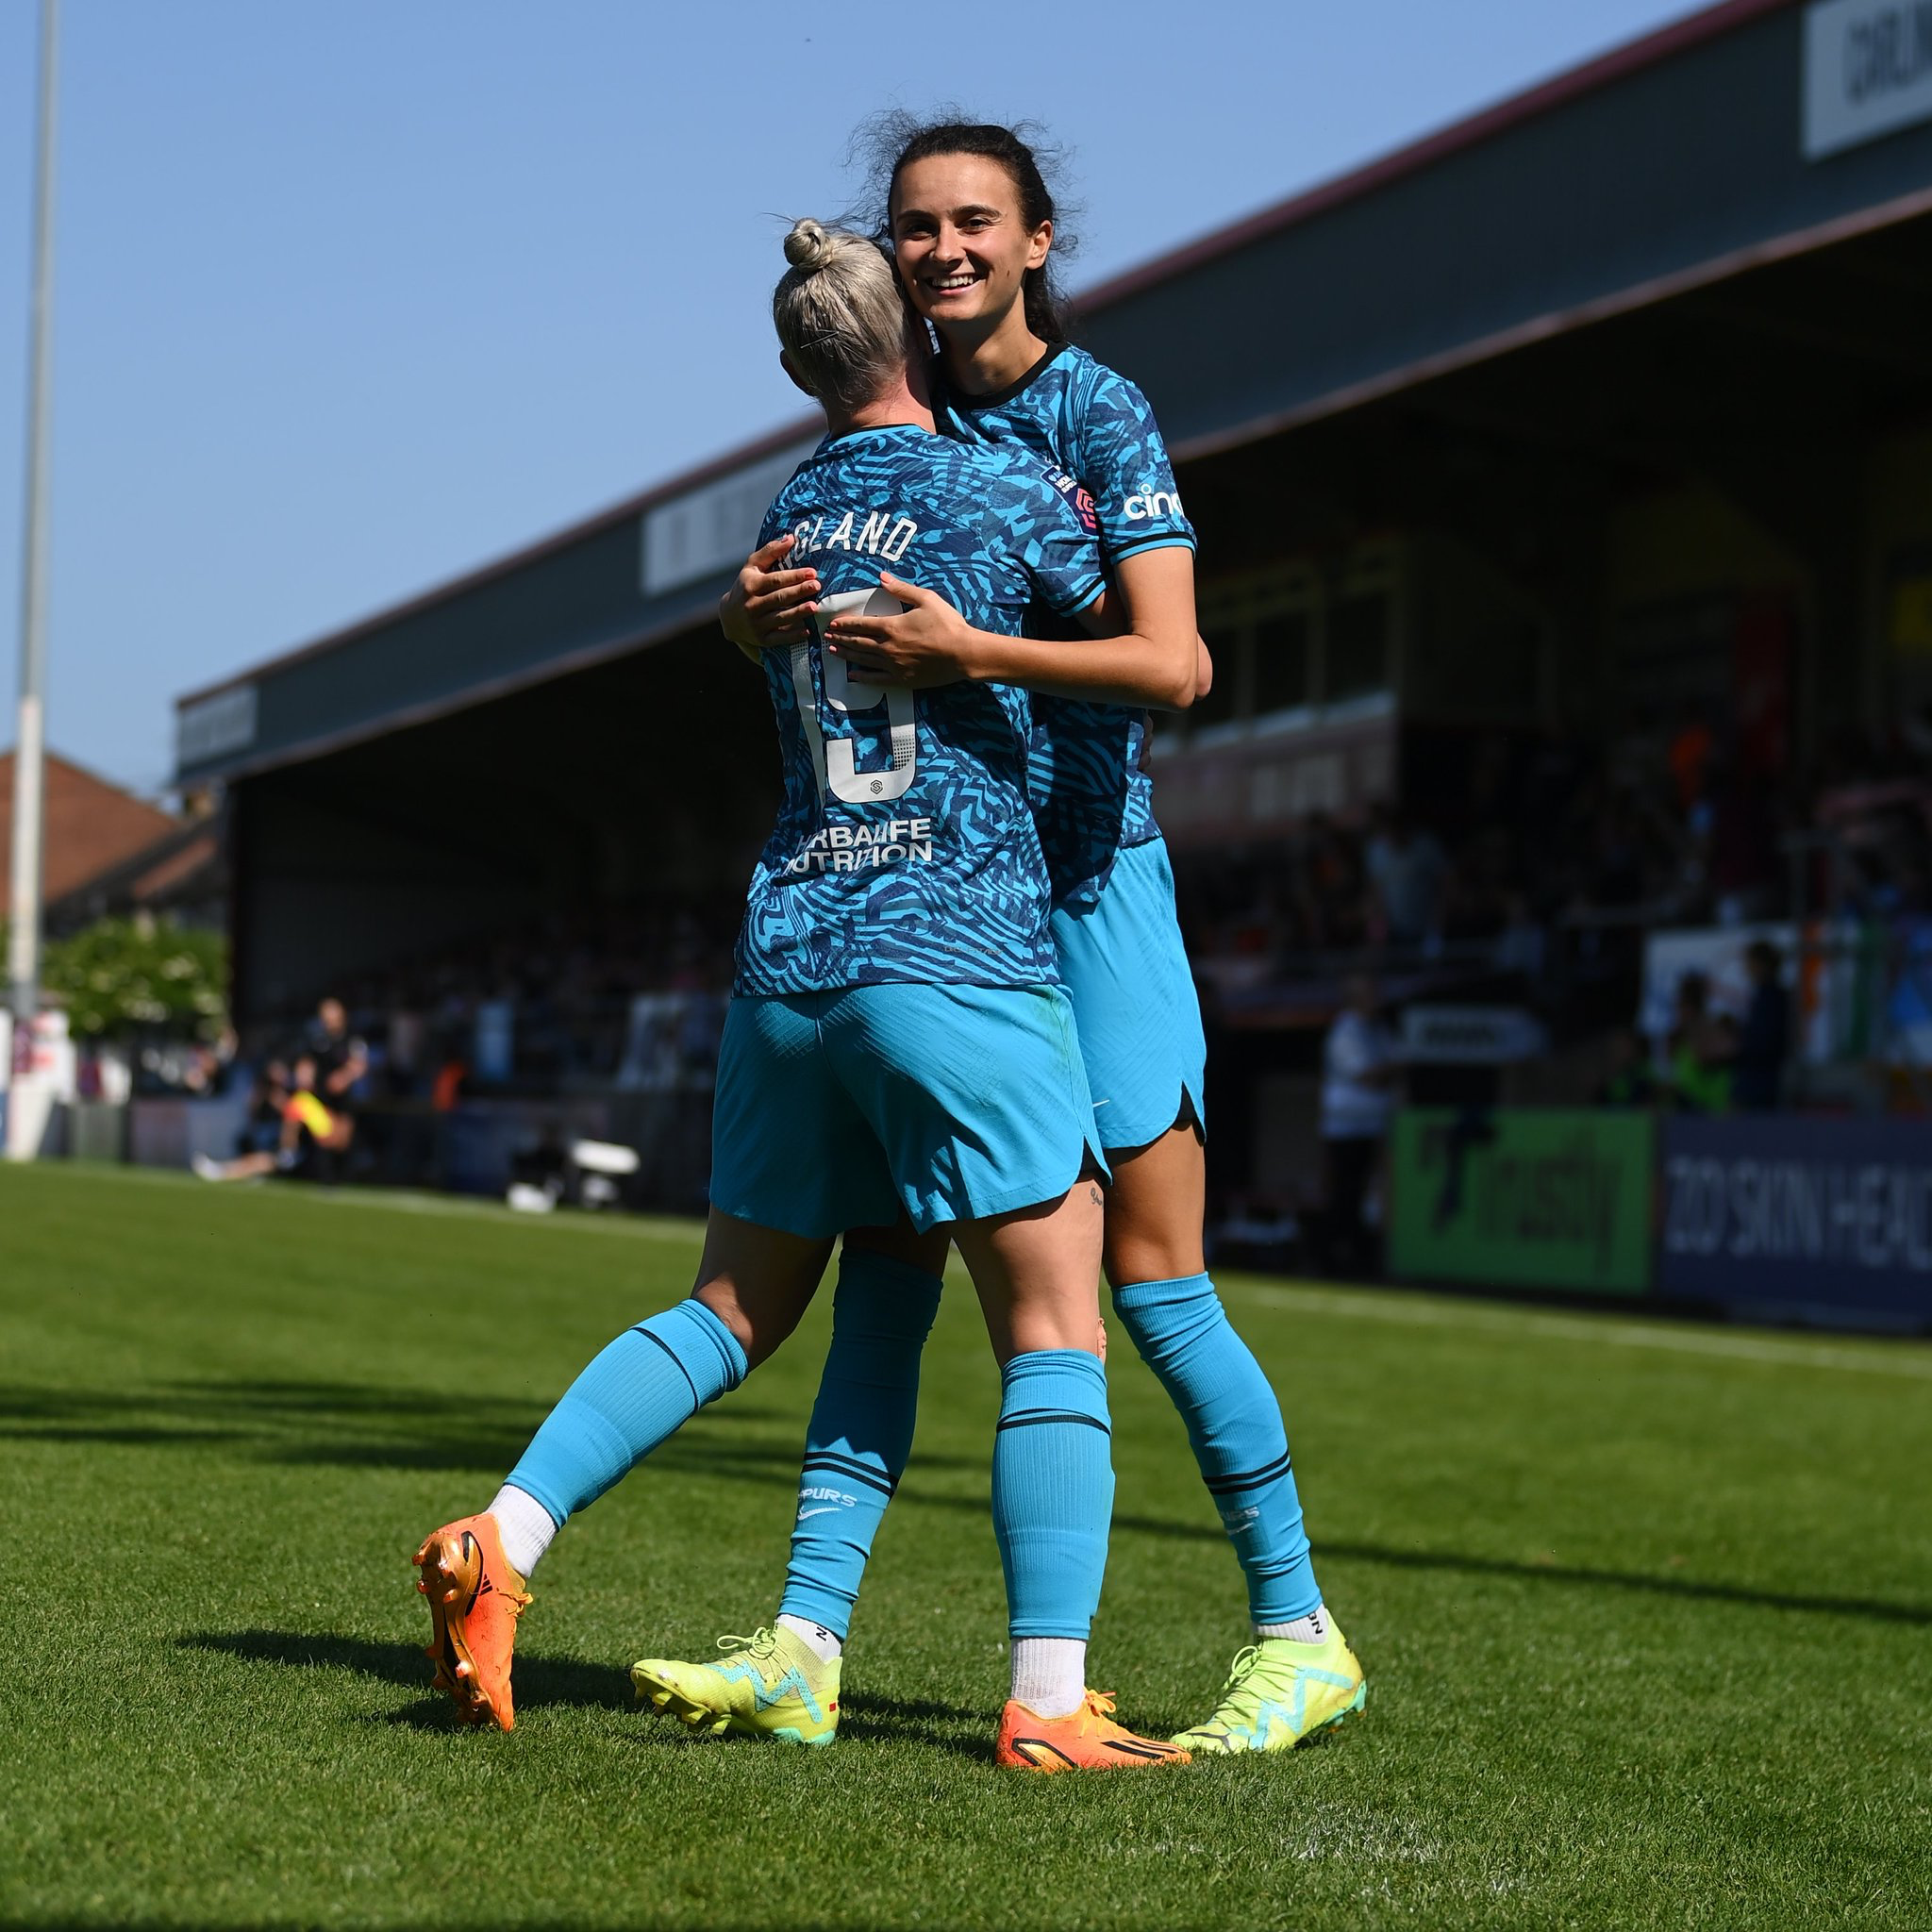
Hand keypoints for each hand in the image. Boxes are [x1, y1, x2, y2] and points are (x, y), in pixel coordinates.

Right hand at [719, 534, 818, 649]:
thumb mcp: (752, 567)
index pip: (775, 580)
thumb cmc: (746, 586)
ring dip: (798, 613)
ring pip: (780, 618)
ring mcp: (756, 624)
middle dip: (799, 592)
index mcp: (750, 585)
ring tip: (814, 607)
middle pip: (779, 598)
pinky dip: (793, 635)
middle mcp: (751, 605)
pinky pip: (779, 638)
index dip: (794, 576)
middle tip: (816, 586)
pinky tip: (807, 631)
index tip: (812, 572)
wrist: (730, 617)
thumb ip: (770, 551)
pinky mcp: (761, 639)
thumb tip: (791, 538)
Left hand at [823, 571, 981, 688]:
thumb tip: (882, 577)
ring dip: (846, 654)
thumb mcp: (927, 599)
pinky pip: (876, 679)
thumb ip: (902, 589)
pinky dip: (862, 677)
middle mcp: (888, 647)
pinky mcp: (902, 679)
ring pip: (863, 659)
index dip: (845, 623)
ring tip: (833, 651)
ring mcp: (894, 665)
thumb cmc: (948, 624)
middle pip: (858, 641)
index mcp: (892, 626)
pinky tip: (852, 675)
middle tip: (826, 636)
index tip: (833, 622)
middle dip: (840, 638)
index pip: (861, 623)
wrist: (964, 654)